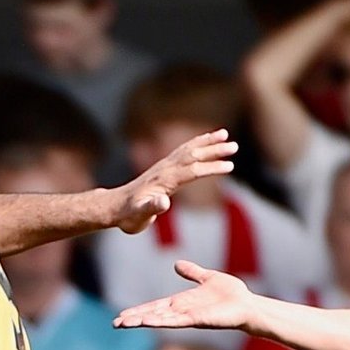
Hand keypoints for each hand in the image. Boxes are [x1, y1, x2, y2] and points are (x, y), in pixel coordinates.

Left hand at [111, 129, 236, 233]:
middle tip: (234, 145)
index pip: (193, 171)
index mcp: (164, 180)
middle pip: (194, 155)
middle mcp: (165, 168)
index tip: (230, 166)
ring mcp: (163, 166)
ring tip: (225, 133)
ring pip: (189, 149)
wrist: (114, 207)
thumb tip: (163, 202)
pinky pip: (182, 151)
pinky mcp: (162, 167)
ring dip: (207, 141)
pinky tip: (204, 142)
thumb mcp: (139, 215)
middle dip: (214, 149)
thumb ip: (152, 208)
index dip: (211, 168)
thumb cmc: (128, 215)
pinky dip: (196, 144)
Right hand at [114, 260, 256, 330]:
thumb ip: (192, 272)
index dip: (139, 310)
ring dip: (143, 321)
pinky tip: (149, 321)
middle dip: (135, 319)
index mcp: (182, 302)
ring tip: (125, 324)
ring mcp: (189, 317)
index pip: (155, 306)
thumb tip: (177, 265)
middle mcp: (182, 311)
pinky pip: (176, 321)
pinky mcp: (198, 320)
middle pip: (153, 315)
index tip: (122, 315)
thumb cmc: (231, 294)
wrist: (248, 304)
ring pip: (161, 319)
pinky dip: (162, 321)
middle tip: (115, 324)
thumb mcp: (207, 277)